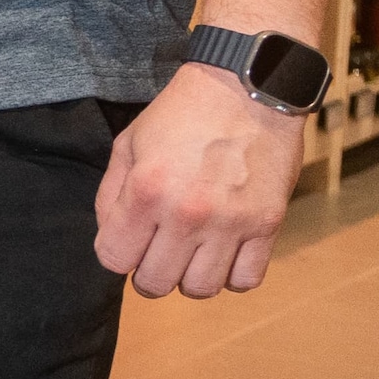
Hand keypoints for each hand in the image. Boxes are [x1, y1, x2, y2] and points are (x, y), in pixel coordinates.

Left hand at [97, 62, 300, 297]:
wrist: (247, 89)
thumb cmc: (180, 114)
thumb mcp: (129, 144)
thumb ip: (110, 196)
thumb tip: (112, 237)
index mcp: (146, 191)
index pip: (115, 259)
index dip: (117, 254)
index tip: (128, 241)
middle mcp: (187, 214)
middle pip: (155, 283)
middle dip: (148, 272)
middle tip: (156, 253)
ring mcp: (231, 223)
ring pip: (201, 289)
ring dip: (189, 278)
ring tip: (190, 254)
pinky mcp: (268, 224)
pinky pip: (246, 279)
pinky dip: (231, 275)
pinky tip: (223, 254)